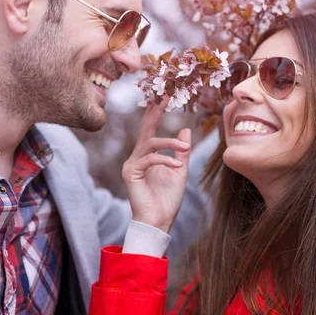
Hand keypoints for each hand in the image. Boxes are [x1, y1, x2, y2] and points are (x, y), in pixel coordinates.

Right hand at [122, 99, 190, 233]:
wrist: (159, 221)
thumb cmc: (167, 199)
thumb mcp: (179, 170)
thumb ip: (181, 151)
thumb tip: (185, 129)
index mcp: (147, 154)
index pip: (150, 128)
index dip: (156, 111)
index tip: (165, 95)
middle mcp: (136, 156)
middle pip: (145, 128)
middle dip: (155, 111)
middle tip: (165, 95)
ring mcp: (131, 164)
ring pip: (150, 143)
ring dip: (169, 143)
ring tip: (184, 149)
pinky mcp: (131, 173)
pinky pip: (149, 159)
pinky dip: (166, 160)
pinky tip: (178, 165)